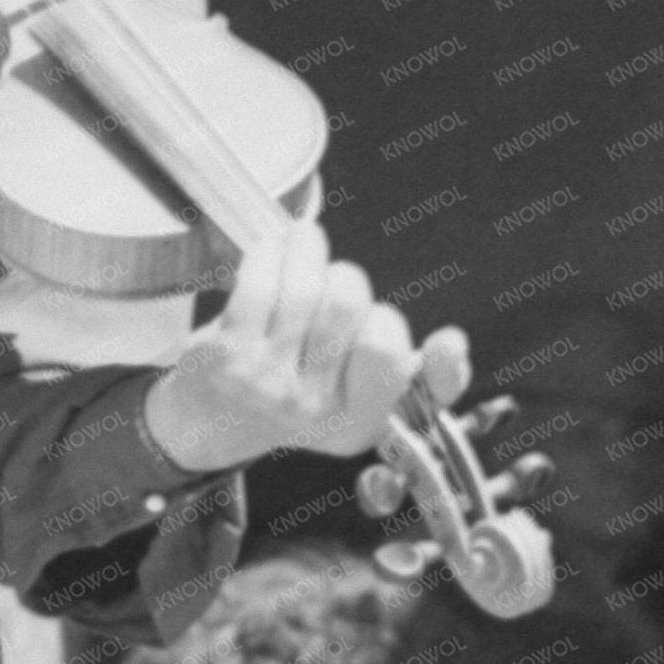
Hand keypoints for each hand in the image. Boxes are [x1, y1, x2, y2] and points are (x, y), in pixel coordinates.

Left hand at [141, 220, 470, 472]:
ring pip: (306, 287)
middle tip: (330, 283)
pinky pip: (261, 280)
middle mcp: (312, 410)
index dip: (393, 326)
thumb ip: (423, 378)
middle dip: (345, 278)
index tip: (386, 322)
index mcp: (356, 423)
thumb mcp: (364, 400)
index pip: (389, 355)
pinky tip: (275, 247)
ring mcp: (265, 384)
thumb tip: (453, 343)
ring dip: (308, 248)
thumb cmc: (301, 392)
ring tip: (304, 240)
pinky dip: (272, 251)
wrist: (210, 422)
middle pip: (349, 304)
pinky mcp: (227, 356)